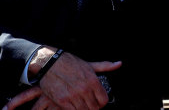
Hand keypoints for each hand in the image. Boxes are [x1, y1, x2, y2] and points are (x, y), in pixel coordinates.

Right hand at [3, 50, 120, 109]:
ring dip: (84, 109)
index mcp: (93, 80)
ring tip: (82, 105)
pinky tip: (73, 106)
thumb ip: (105, 66)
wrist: (49, 63)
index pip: (103, 100)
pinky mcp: (61, 101)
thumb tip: (119, 64)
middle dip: (93, 108)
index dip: (102, 103)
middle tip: (90, 105)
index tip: (99, 102)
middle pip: (94, 108)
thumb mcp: (89, 64)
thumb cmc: (70, 63)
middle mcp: (84, 89)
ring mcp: (72, 96)